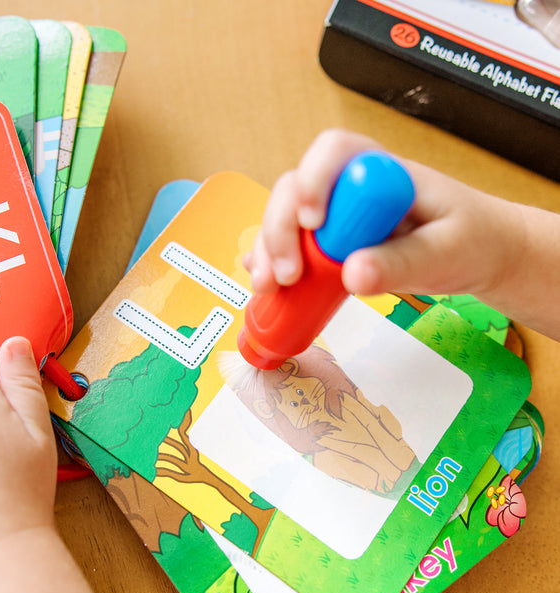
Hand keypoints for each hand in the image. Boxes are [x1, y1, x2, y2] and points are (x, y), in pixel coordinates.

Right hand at [244, 128, 525, 305]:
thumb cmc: (472, 240)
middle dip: (280, 229)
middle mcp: (350, 188)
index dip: (314, 180)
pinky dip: (273, 264)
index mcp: (382, 172)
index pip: (336, 152)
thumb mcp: (447, 252)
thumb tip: (353, 273)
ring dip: (269, 251)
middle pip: (295, 189)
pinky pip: (292, 247)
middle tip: (286, 275)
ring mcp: (336, 217)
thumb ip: (404, 262)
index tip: (313, 223)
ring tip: (270, 287)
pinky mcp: (329, 245)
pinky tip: (266, 283)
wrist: (480, 254)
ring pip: (285, 219)